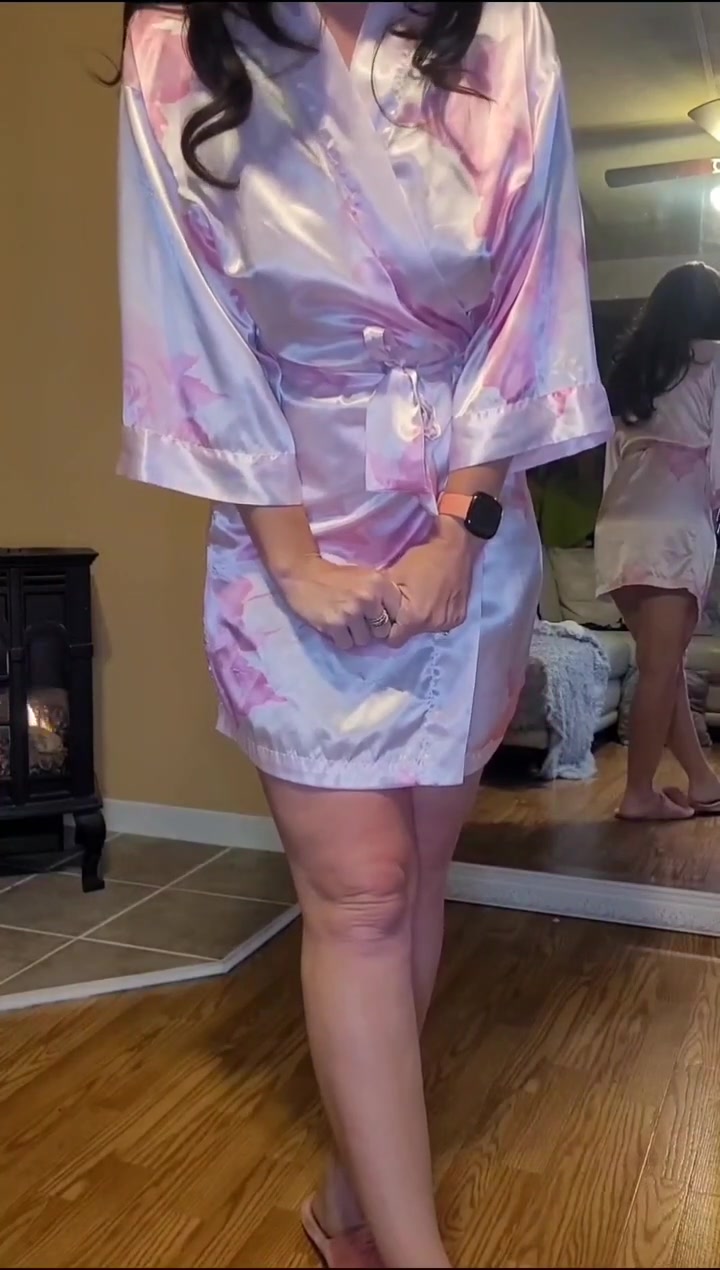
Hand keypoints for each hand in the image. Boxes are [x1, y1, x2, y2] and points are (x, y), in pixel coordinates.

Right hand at [278, 555, 400, 649]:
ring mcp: (351, 613)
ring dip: (355, 636)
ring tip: (344, 623)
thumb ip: (382, 595)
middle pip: (382, 631)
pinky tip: (334, 626)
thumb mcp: (365, 577)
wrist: (303, 574)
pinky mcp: (334, 625)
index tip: (376, 617)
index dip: (388, 619)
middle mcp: (368, 598)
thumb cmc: (337, 577)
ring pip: (364, 640)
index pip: (398, 615)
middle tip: (358, 621)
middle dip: (371, 629)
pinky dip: (341, 639)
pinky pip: (347, 644)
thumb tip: (397, 622)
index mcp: (379, 584)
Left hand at [387, 517, 478, 647]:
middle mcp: (432, 625)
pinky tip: (434, 599)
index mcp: (414, 618)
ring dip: (419, 620)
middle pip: (409, 635)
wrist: (456, 547)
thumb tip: (371, 610)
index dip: (386, 630)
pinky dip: (434, 615)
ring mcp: (448, 623)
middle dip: (402, 624)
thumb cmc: (422, 558)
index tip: (385, 617)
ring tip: (419, 600)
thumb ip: (382, 598)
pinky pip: (440, 623)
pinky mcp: (459, 617)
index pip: (392, 640)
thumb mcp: (394, 574)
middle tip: (400, 606)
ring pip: (425, 630)